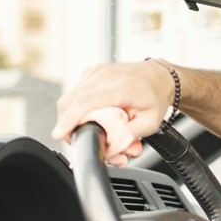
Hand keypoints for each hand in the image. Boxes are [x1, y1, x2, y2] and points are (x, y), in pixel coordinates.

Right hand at [51, 59, 176, 159]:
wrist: (160, 76)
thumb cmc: (156, 98)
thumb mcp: (150, 123)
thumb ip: (128, 136)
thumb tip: (111, 148)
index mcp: (119, 87)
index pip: (85, 102)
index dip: (69, 120)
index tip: (60, 134)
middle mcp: (104, 75)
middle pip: (70, 101)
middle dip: (68, 125)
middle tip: (80, 140)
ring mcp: (96, 72)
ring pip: (70, 98)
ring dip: (74, 118)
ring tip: (93, 129)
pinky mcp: (92, 73)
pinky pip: (76, 93)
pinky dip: (79, 108)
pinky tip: (94, 116)